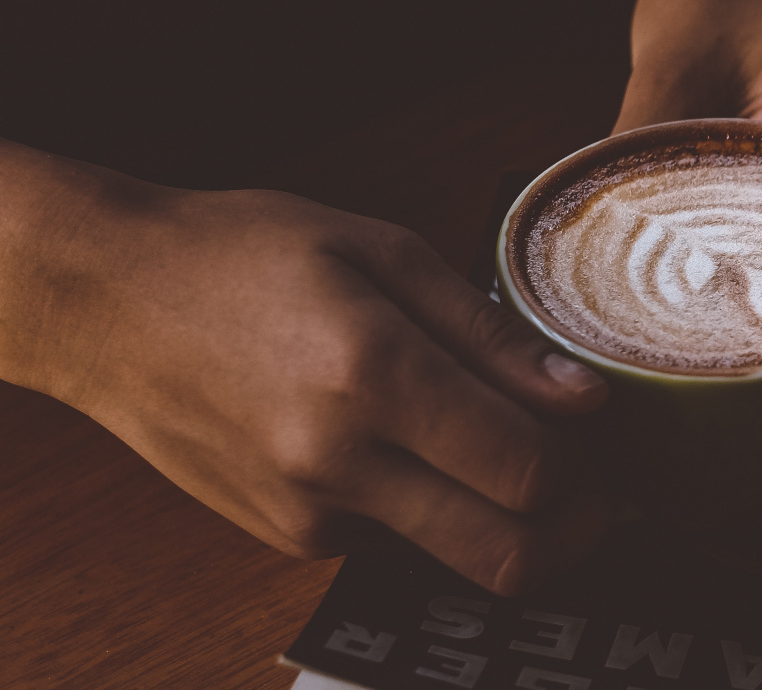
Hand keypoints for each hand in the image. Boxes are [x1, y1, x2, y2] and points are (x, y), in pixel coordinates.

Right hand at [1, 156, 610, 594]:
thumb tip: (582, 396)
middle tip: (604, 489)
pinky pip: (398, 537)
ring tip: (508, 446)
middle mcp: (340, 462)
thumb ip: (489, 333)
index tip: (614, 439)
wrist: (106, 302)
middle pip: (506, 554)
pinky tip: (415, 442)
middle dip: (576, 533)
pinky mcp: (288, 536)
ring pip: (457, 552)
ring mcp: (308, 512)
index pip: (527, 473)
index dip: (592, 470)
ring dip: (503, 518)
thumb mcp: (381, 249)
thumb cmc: (243, 254)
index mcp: (373, 375)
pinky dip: (433, 505)